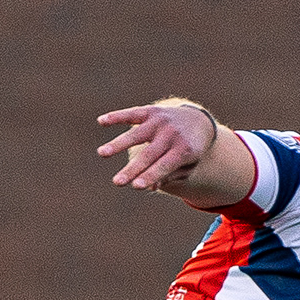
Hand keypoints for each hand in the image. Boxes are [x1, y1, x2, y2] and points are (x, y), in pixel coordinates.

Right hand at [97, 99, 217, 190]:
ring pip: (137, 135)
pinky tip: (101, 121)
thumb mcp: (186, 166)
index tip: (136, 186)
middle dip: (132, 169)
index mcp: (184, 150)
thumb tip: (151, 186)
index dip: (150, 176)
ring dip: (118, 144)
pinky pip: (132, 114)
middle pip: (149, 155)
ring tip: (102, 153)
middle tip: (117, 182)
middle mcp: (171, 135)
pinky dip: (116, 117)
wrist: (197, 120)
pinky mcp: (150, 112)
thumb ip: (170, 176)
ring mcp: (160, 122)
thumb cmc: (188, 151)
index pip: (164, 166)